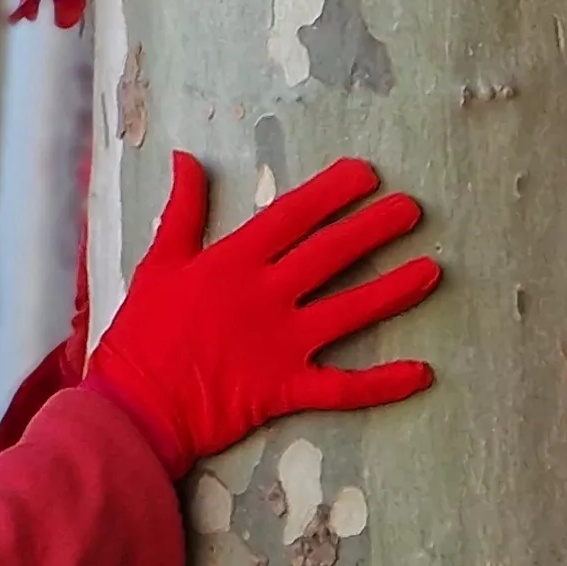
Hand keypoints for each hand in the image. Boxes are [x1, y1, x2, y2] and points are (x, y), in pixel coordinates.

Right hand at [88, 152, 440, 466]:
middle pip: (330, 255)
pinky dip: (383, 383)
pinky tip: (423, 373)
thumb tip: (187, 158)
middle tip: (414, 209)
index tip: (367, 174)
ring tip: (432, 271)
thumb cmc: (141, 335)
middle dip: (375, 228)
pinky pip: (343, 388)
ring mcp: (280, 345)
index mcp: (233, 262)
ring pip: (349, 312)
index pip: (293, 216)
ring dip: (394, 291)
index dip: (333, 192)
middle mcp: (265, 297)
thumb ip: (182, 211)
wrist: (134, 407)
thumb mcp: (157, 263)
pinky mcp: (285, 390)